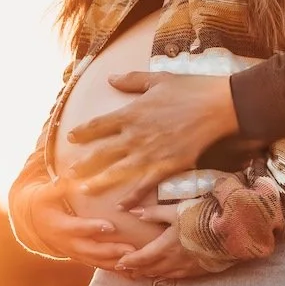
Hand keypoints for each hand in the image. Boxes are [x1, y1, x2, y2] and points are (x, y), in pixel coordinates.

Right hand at [9, 177, 137, 268]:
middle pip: (91, 250)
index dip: (92, 228)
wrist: (35, 224)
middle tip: (131, 250)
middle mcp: (68, 244)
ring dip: (117, 264)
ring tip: (137, 263)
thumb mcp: (46, 194)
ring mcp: (76, 253)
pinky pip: (100, 266)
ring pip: (97, 262)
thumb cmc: (44, 204)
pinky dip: (117, 271)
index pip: (78, 228)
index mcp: (60, 226)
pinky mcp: (82, 258)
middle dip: (111, 251)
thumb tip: (67, 175)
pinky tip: (135, 274)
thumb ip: (59, 187)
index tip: (110, 226)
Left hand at [65, 72, 240, 204]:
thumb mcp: (157, 79)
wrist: (217, 106)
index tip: (72, 138)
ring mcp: (150, 153)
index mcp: (131, 113)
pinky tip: (121, 206)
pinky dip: (131, 197)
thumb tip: (110, 79)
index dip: (84, 132)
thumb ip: (132, 81)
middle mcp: (135, 136)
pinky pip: (144, 185)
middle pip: (102, 153)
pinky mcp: (166, 166)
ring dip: (98, 183)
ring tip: (83, 191)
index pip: (99, 125)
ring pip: (117, 172)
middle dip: (83, 164)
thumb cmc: (190, 89)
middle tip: (67, 174)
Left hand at [111, 204, 220, 280]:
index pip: (142, 257)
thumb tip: (133, 212)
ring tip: (144, 274)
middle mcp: (174, 260)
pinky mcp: (200, 270)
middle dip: (138, 270)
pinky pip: (179, 276)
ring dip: (152, 274)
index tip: (119, 264)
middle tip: (128, 272)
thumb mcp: (176, 210)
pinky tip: (168, 274)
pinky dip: (169, 276)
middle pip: (151, 269)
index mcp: (165, 246)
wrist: (231, 232)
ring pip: (165, 274)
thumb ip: (154, 213)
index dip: (129, 261)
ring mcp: (188, 267)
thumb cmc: (202, 217)